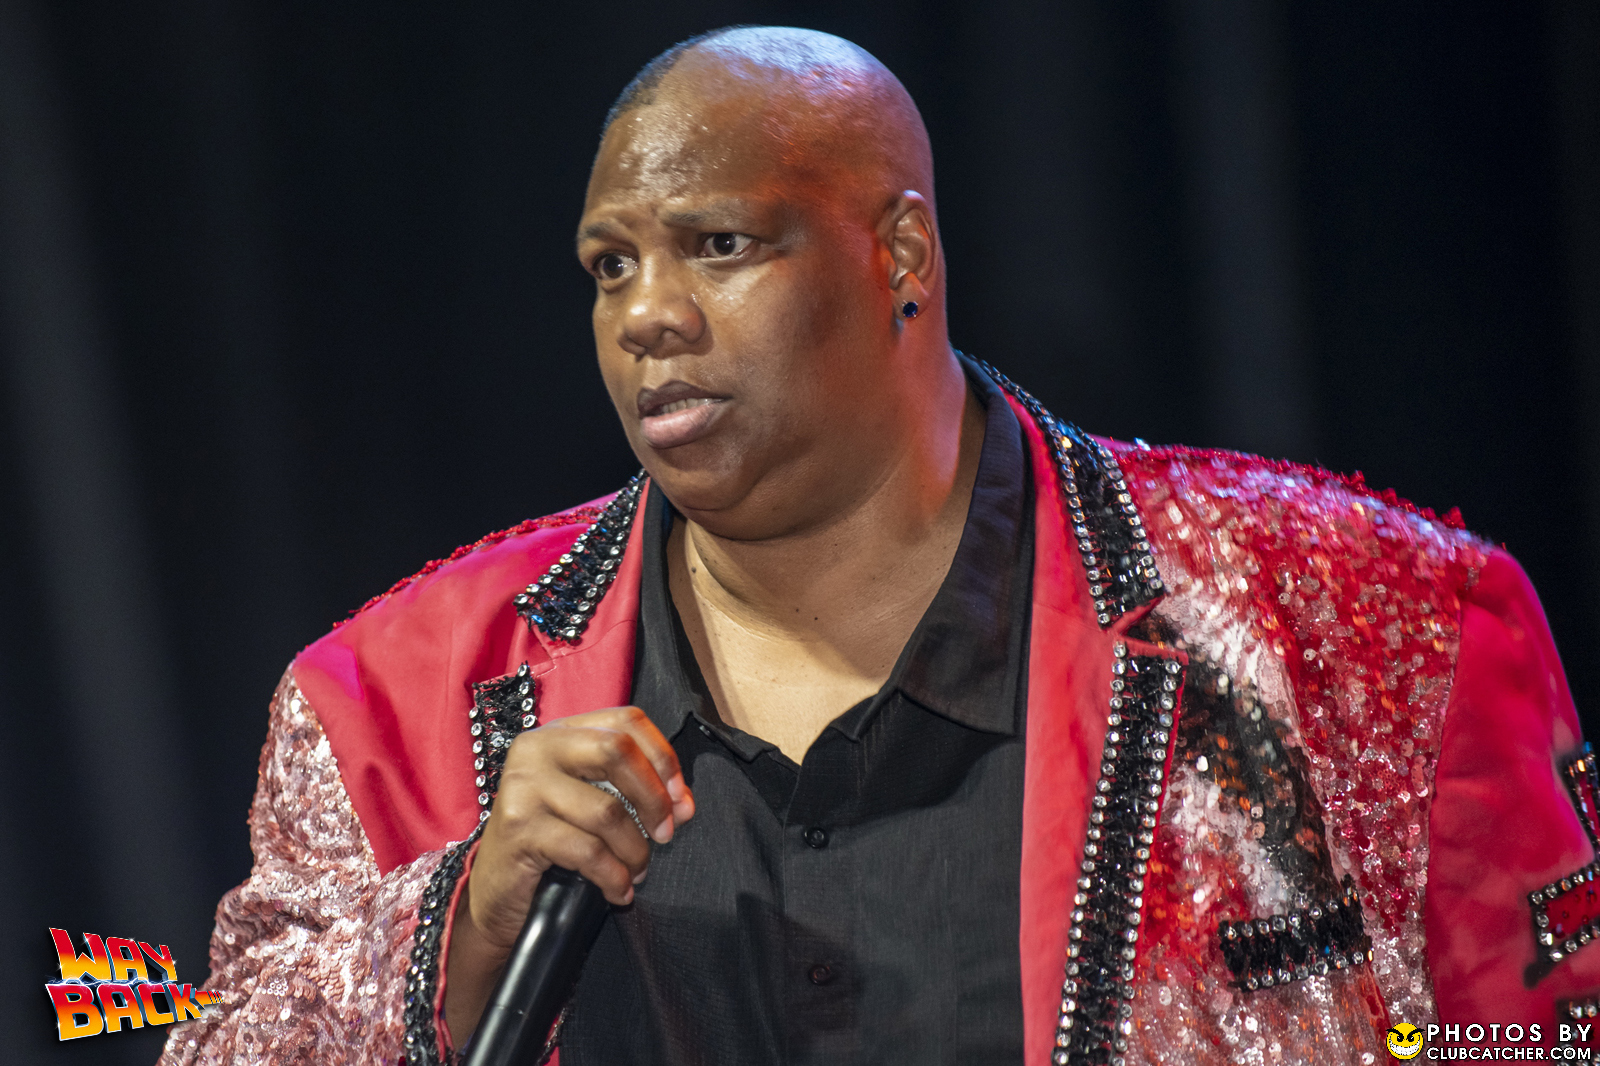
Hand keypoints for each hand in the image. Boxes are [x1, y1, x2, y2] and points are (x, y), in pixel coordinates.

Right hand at [442, 706, 693, 1040]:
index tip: (680, 799)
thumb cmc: (550, 844)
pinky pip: (588, 851)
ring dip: (634, 850)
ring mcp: (523, 786)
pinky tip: (617, 890)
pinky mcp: (519, 828)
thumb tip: (683, 806)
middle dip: (653, 798)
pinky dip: (613, 876)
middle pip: (617, 752)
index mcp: (560, 732)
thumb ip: (631, 791)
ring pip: (607, 810)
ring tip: (636, 871)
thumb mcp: (589, 802)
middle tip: (665, 834)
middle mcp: (537, 749)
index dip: (663, 758)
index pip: (626, 721)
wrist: (496, 893)